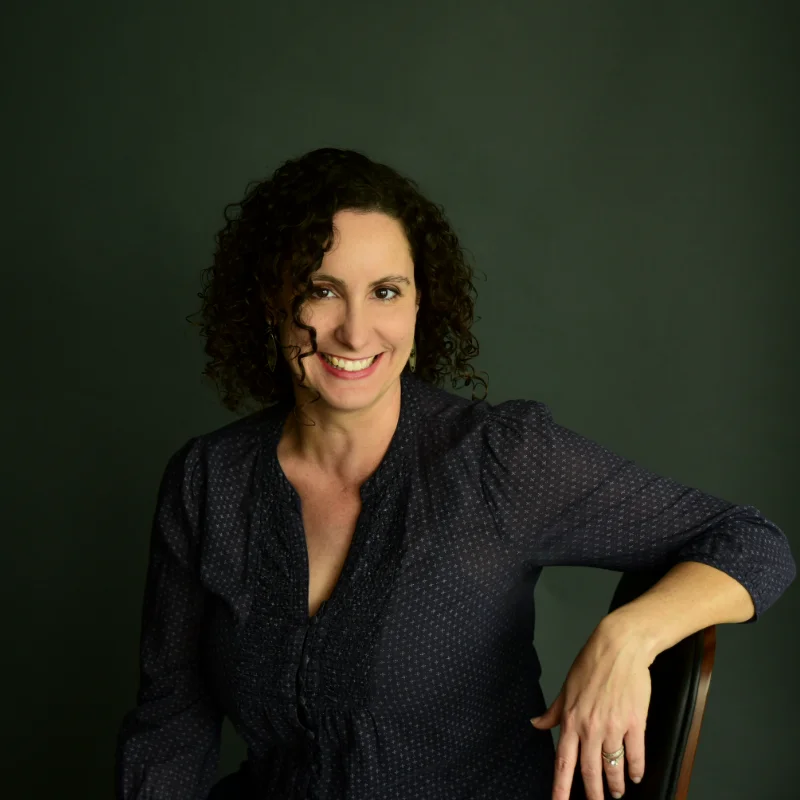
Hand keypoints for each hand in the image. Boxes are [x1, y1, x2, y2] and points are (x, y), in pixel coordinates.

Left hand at [530, 619, 652, 799]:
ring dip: (615, 785)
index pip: (563, 762)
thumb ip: (553, 711)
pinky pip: (635, 755)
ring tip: (617, 793)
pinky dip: (635, 769)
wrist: (620, 648)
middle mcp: (590, 727)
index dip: (560, 788)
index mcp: (571, 719)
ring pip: (613, 767)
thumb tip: (536, 724)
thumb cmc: (592, 664)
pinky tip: (635, 776)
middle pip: (590, 772)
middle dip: (593, 794)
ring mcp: (613, 726)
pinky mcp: (635, 723)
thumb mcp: (566, 687)